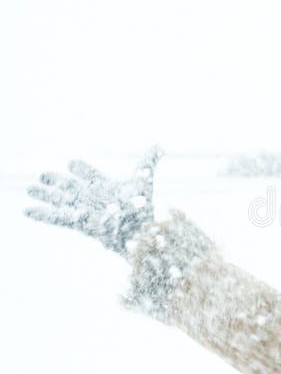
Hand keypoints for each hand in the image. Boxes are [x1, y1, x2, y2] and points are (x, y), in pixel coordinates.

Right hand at [24, 146, 163, 259]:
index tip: (72, 163)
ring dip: (46, 195)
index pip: (91, 176)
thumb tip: (160, 145)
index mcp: (106, 187)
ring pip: (61, 200)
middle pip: (70, 187)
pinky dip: (43, 214)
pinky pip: (57, 218)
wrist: (139, 229)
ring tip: (30, 190)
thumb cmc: (142, 206)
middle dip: (57, 181)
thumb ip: (148, 162)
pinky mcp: (79, 223)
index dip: (82, 170)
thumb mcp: (142, 179)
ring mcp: (85, 210)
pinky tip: (27, 211)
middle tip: (42, 175)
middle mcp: (93, 198)